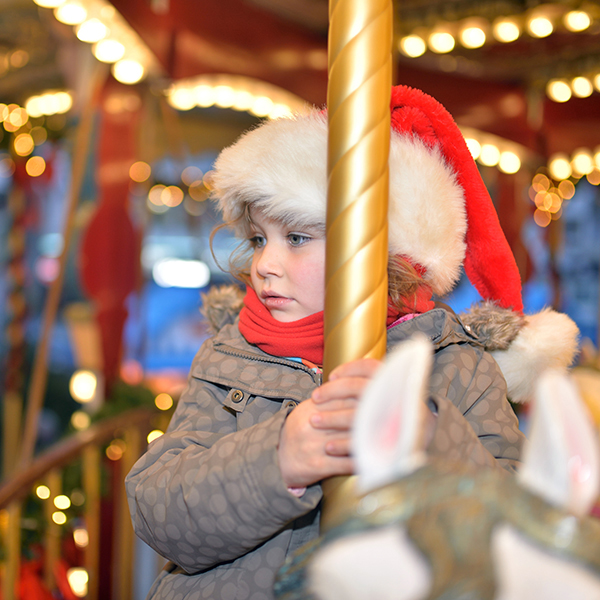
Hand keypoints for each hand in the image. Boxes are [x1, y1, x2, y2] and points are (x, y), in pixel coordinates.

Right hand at [277, 358, 381, 488]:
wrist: (277, 459)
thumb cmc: (300, 431)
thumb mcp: (310, 409)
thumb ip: (332, 399)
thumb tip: (361, 387)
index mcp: (312, 407)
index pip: (342, 397)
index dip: (365, 398)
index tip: (387, 398)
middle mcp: (312, 423)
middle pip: (348, 417)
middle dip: (372, 418)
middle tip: (396, 417)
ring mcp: (314, 444)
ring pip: (348, 440)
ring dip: (370, 440)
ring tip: (391, 439)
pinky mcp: (316, 465)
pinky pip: (343, 463)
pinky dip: (361, 462)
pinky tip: (377, 461)